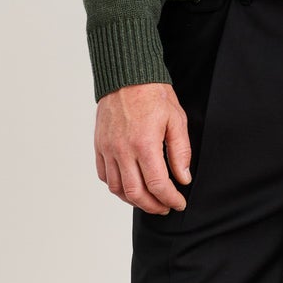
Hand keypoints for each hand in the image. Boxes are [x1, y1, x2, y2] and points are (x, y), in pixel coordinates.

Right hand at [95, 83, 192, 213]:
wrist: (126, 75)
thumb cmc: (153, 94)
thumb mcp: (176, 120)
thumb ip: (180, 152)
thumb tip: (183, 178)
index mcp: (144, 144)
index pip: (158, 185)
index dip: (170, 199)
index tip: (179, 203)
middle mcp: (123, 150)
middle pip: (136, 193)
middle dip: (153, 206)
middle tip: (165, 207)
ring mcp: (108, 149)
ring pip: (117, 188)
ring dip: (134, 200)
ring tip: (148, 200)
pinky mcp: (99, 145)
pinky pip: (103, 175)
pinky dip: (116, 186)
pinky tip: (129, 186)